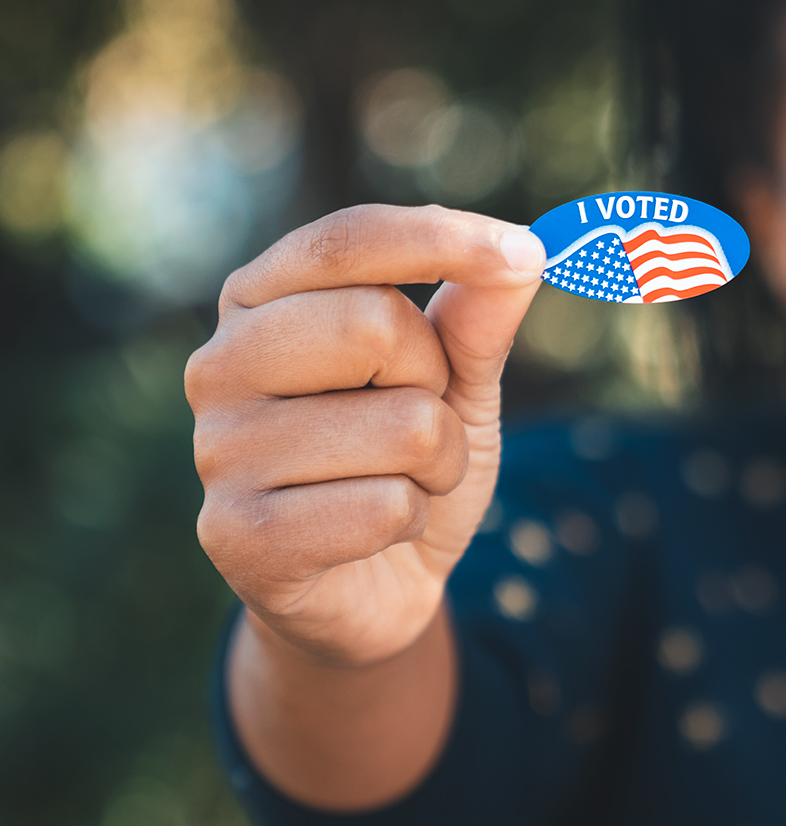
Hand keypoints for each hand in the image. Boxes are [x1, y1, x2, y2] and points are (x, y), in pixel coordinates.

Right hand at [187, 204, 544, 667]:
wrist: (371, 586)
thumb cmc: (406, 462)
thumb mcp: (456, 382)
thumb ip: (479, 318)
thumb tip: (526, 252)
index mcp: (260, 300)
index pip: (345, 241)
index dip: (441, 238)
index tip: (527, 252)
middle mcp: (221, 364)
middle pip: (376, 324)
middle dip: (436, 379)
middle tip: (421, 416)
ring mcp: (218, 451)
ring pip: (404, 425)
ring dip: (438, 461)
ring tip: (400, 480)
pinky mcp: (235, 536)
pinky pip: (384, 507)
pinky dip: (411, 518)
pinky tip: (374, 530)